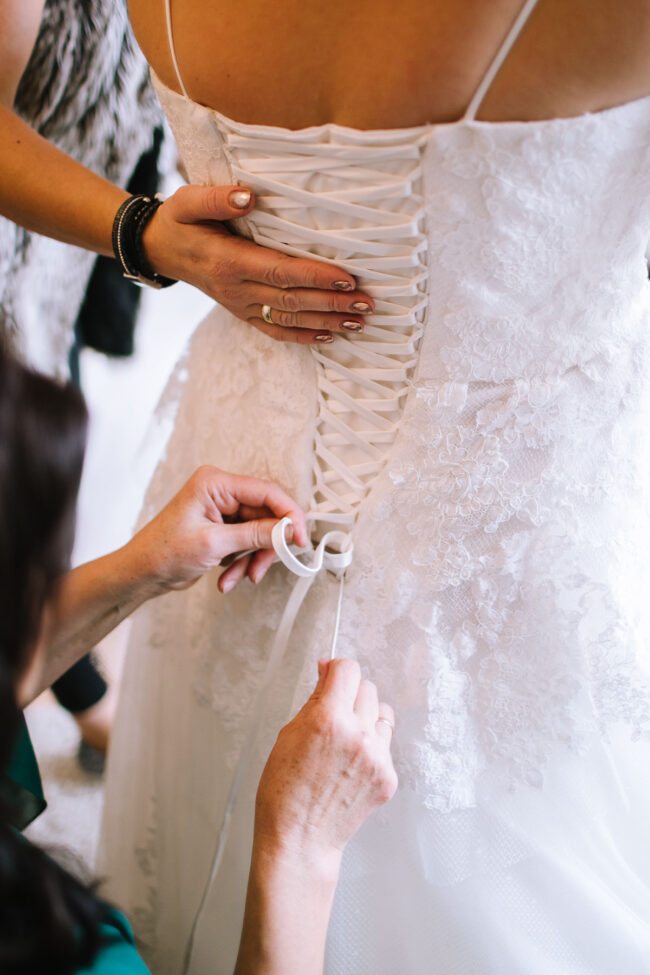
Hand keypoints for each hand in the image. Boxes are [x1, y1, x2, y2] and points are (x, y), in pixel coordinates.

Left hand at [127, 466, 307, 594]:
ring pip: (260, 533)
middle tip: (262, 567)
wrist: (141, 573)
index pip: (267, 492)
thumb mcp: (214, 544)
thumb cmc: (163, 552)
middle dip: (266, 546)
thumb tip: (289, 530)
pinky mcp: (224, 528)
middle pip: (266, 515)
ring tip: (237, 577)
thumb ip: (255, 535)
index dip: (289, 515)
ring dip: (252, 559)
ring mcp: (223, 511)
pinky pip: (248, 544)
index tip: (300, 539)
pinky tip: (227, 578)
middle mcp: (222, 492)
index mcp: (216, 483)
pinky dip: (242, 563)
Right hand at [142, 185, 373, 343]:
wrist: (160, 250)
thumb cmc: (179, 220)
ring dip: (326, 322)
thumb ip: (217, 198)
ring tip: (360, 322)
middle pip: (291, 300)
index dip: (314, 276)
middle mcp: (235, 289)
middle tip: (368, 304)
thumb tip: (249, 196)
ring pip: (289, 318)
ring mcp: (239, 306)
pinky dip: (303, 336)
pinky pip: (275, 330)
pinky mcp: (242, 314)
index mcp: (227, 261)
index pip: (279, 271)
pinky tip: (330, 336)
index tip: (347, 278)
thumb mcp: (187, 201)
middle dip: (332, 303)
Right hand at [254, 658, 397, 869]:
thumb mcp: (289, 734)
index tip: (331, 675)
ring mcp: (377, 757)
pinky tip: (351, 765)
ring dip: (365, 718)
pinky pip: (385, 745)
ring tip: (346, 740)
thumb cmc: (284, 791)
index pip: (348, 670)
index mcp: (328, 719)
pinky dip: (371, 748)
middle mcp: (358, 734)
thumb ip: (314, 700)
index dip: (337, 670)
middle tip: (333, 713)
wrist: (299, 839)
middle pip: (368, 688)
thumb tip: (328, 672)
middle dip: (350, 694)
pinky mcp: (388, 777)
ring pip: (382, 714)